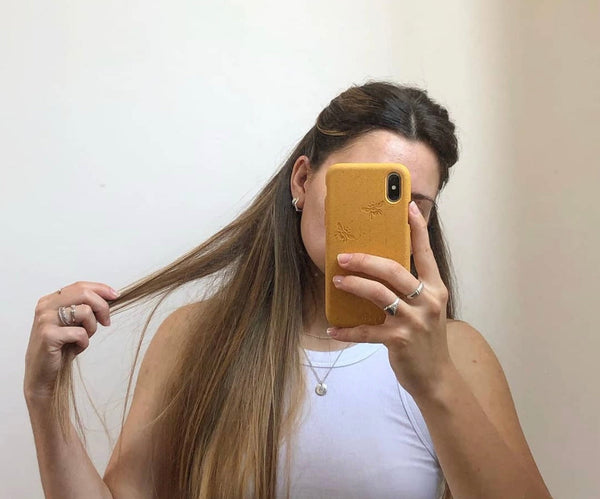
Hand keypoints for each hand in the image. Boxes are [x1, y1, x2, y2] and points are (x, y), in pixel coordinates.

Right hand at [24, 281, 118, 399]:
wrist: (42, 375)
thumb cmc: (60, 348)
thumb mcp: (73, 323)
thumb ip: (84, 308)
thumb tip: (110, 296)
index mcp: (50, 300)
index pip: (80, 286)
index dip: (101, 289)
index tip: (116, 295)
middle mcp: (45, 306)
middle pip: (84, 293)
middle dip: (102, 307)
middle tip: (106, 322)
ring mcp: (45, 320)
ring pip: (85, 311)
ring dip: (92, 327)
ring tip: (84, 338)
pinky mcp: (48, 335)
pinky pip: (80, 333)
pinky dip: (84, 342)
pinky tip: (75, 349)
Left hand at [327, 201, 452, 399]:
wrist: (437, 377)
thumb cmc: (426, 338)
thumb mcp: (427, 309)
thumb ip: (412, 288)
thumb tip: (381, 267)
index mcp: (435, 288)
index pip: (424, 253)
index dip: (416, 229)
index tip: (405, 207)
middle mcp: (429, 301)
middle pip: (394, 270)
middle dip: (365, 260)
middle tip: (343, 256)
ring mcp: (415, 321)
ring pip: (379, 294)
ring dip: (354, 286)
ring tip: (337, 280)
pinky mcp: (400, 341)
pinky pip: (367, 331)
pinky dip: (347, 331)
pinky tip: (333, 330)